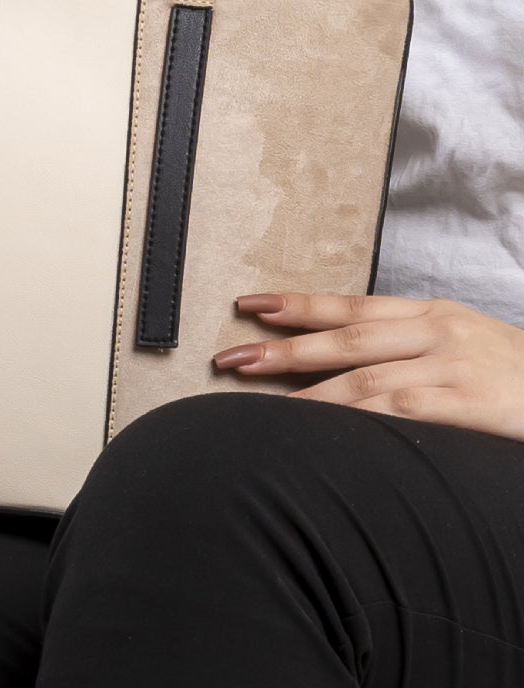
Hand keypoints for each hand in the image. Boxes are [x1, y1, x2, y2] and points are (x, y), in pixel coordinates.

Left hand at [214, 293, 523, 441]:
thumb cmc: (517, 380)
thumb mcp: (464, 349)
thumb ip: (407, 351)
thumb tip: (343, 367)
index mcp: (432, 313)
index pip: (351, 305)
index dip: (297, 305)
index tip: (250, 304)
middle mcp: (437, 330)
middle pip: (345, 336)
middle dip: (282, 347)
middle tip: (231, 356)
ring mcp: (453, 364)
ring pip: (363, 374)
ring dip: (304, 387)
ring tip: (256, 396)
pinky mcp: (469, 401)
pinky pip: (397, 409)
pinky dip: (352, 415)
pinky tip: (317, 424)